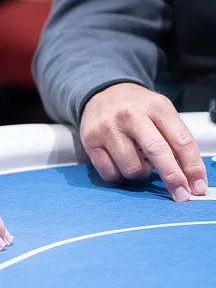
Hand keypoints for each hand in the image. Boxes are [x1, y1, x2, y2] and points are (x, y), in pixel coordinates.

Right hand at [80, 83, 206, 201]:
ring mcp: (108, 127)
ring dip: (140, 173)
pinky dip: (119, 176)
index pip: (181, 141)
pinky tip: (121, 163)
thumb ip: (175, 140)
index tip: (198, 186)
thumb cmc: (137, 109)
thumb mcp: (161, 114)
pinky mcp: (90, 140)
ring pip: (132, 168)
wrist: (102, 93)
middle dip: (173, 178)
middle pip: (157, 152)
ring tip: (138, 161)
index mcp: (156, 106)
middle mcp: (130, 114)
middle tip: (181, 194)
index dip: (193, 167)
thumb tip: (190, 177)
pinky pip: (110, 173)